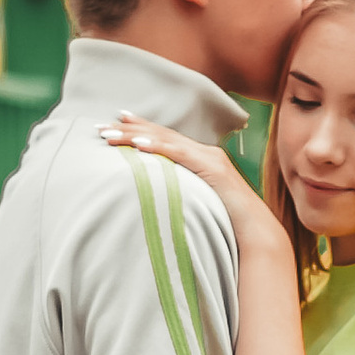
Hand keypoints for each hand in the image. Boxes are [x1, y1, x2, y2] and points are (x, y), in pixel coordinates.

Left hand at [100, 113, 283, 256]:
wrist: (255, 231)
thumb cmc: (225, 223)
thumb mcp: (195, 204)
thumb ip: (178, 195)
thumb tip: (154, 199)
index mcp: (199, 158)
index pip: (164, 138)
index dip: (139, 128)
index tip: (115, 122)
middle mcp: (204, 152)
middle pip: (160, 134)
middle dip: (128, 129)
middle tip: (99, 126)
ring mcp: (210, 157)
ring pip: (166, 140)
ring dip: (135, 136)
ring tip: (110, 136)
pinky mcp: (213, 168)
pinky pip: (181, 155)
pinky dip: (159, 148)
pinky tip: (138, 145)